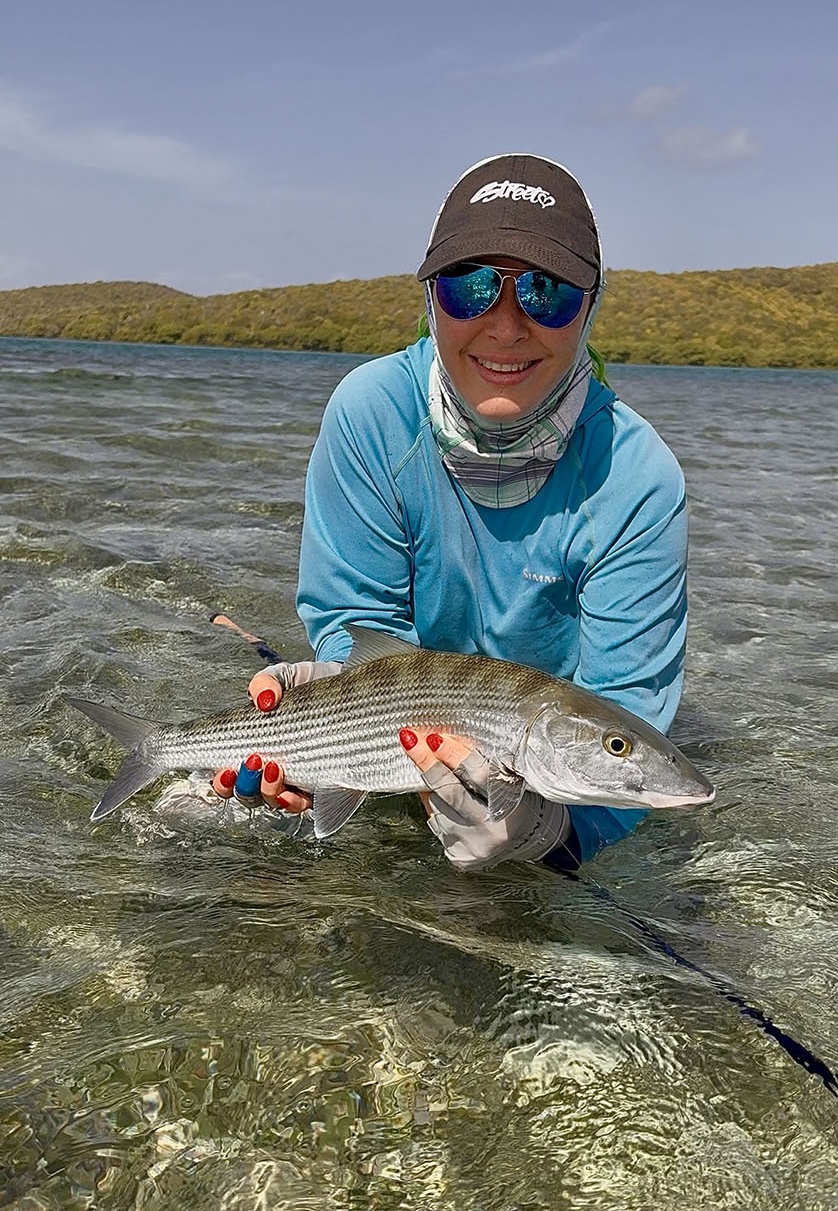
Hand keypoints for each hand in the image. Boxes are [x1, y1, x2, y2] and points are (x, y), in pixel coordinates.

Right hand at [211, 659, 341, 814]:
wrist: (351, 691)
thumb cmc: (312, 689)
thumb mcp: (285, 677)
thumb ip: (265, 682)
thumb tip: (263, 700)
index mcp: (254, 749)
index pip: (228, 776)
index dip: (220, 781)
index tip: (223, 768)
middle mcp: (271, 772)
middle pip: (246, 795)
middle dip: (242, 786)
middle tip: (251, 762)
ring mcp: (297, 782)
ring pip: (272, 802)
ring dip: (267, 791)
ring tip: (273, 767)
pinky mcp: (323, 789)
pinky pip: (304, 806)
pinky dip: (294, 802)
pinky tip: (293, 790)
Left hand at [399, 728, 571, 870]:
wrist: (528, 838)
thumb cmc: (520, 800)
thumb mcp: (512, 777)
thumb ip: (483, 762)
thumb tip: (443, 740)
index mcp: (512, 807)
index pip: (480, 776)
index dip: (455, 755)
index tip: (435, 738)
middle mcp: (490, 831)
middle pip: (449, 792)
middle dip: (427, 762)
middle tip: (410, 739)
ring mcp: (471, 846)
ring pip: (437, 805)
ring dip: (436, 788)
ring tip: (448, 779)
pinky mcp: (458, 856)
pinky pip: (435, 821)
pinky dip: (437, 806)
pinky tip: (450, 804)